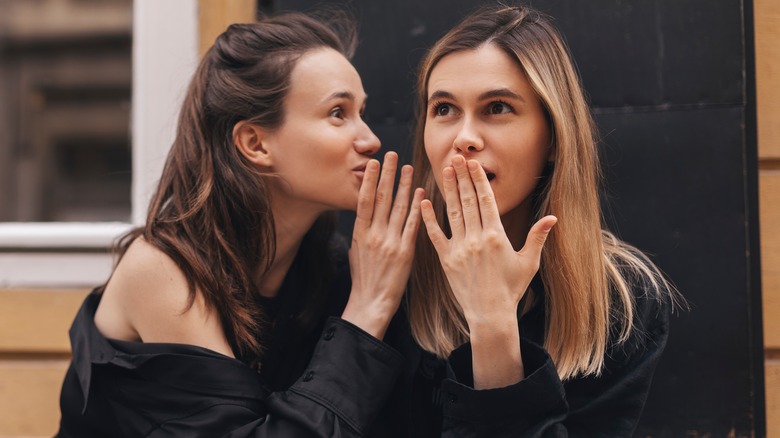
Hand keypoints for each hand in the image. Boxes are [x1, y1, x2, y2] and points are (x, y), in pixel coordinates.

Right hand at [342, 152, 423, 338]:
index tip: (374, 163)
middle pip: (382, 198)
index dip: (370, 180)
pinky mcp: (405, 252)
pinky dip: (418, 208)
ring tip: (408, 168)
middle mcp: (374, 235)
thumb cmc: (364, 278)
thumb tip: (365, 215)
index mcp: (360, 234)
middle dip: (388, 175)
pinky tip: (421, 194)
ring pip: (399, 208)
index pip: (364, 200)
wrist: (371, 302)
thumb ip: (363, 232)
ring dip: (404, 186)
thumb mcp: (356, 252)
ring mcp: (390, 242)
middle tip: (392, 155)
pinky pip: (413, 225)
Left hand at [420, 155, 556, 328]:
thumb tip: (553, 218)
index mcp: (496, 235)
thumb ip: (537, 237)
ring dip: (448, 190)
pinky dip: (429, 218)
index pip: (486, 200)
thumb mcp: (529, 263)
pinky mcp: (446, 259)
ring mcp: (460, 248)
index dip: (479, 180)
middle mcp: (477, 238)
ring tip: (445, 170)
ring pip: (452, 212)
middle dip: (462, 177)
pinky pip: (435, 235)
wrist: (490, 314)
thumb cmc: (511, 289)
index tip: (474, 163)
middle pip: (468, 200)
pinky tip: (423, 201)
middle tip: (456, 157)